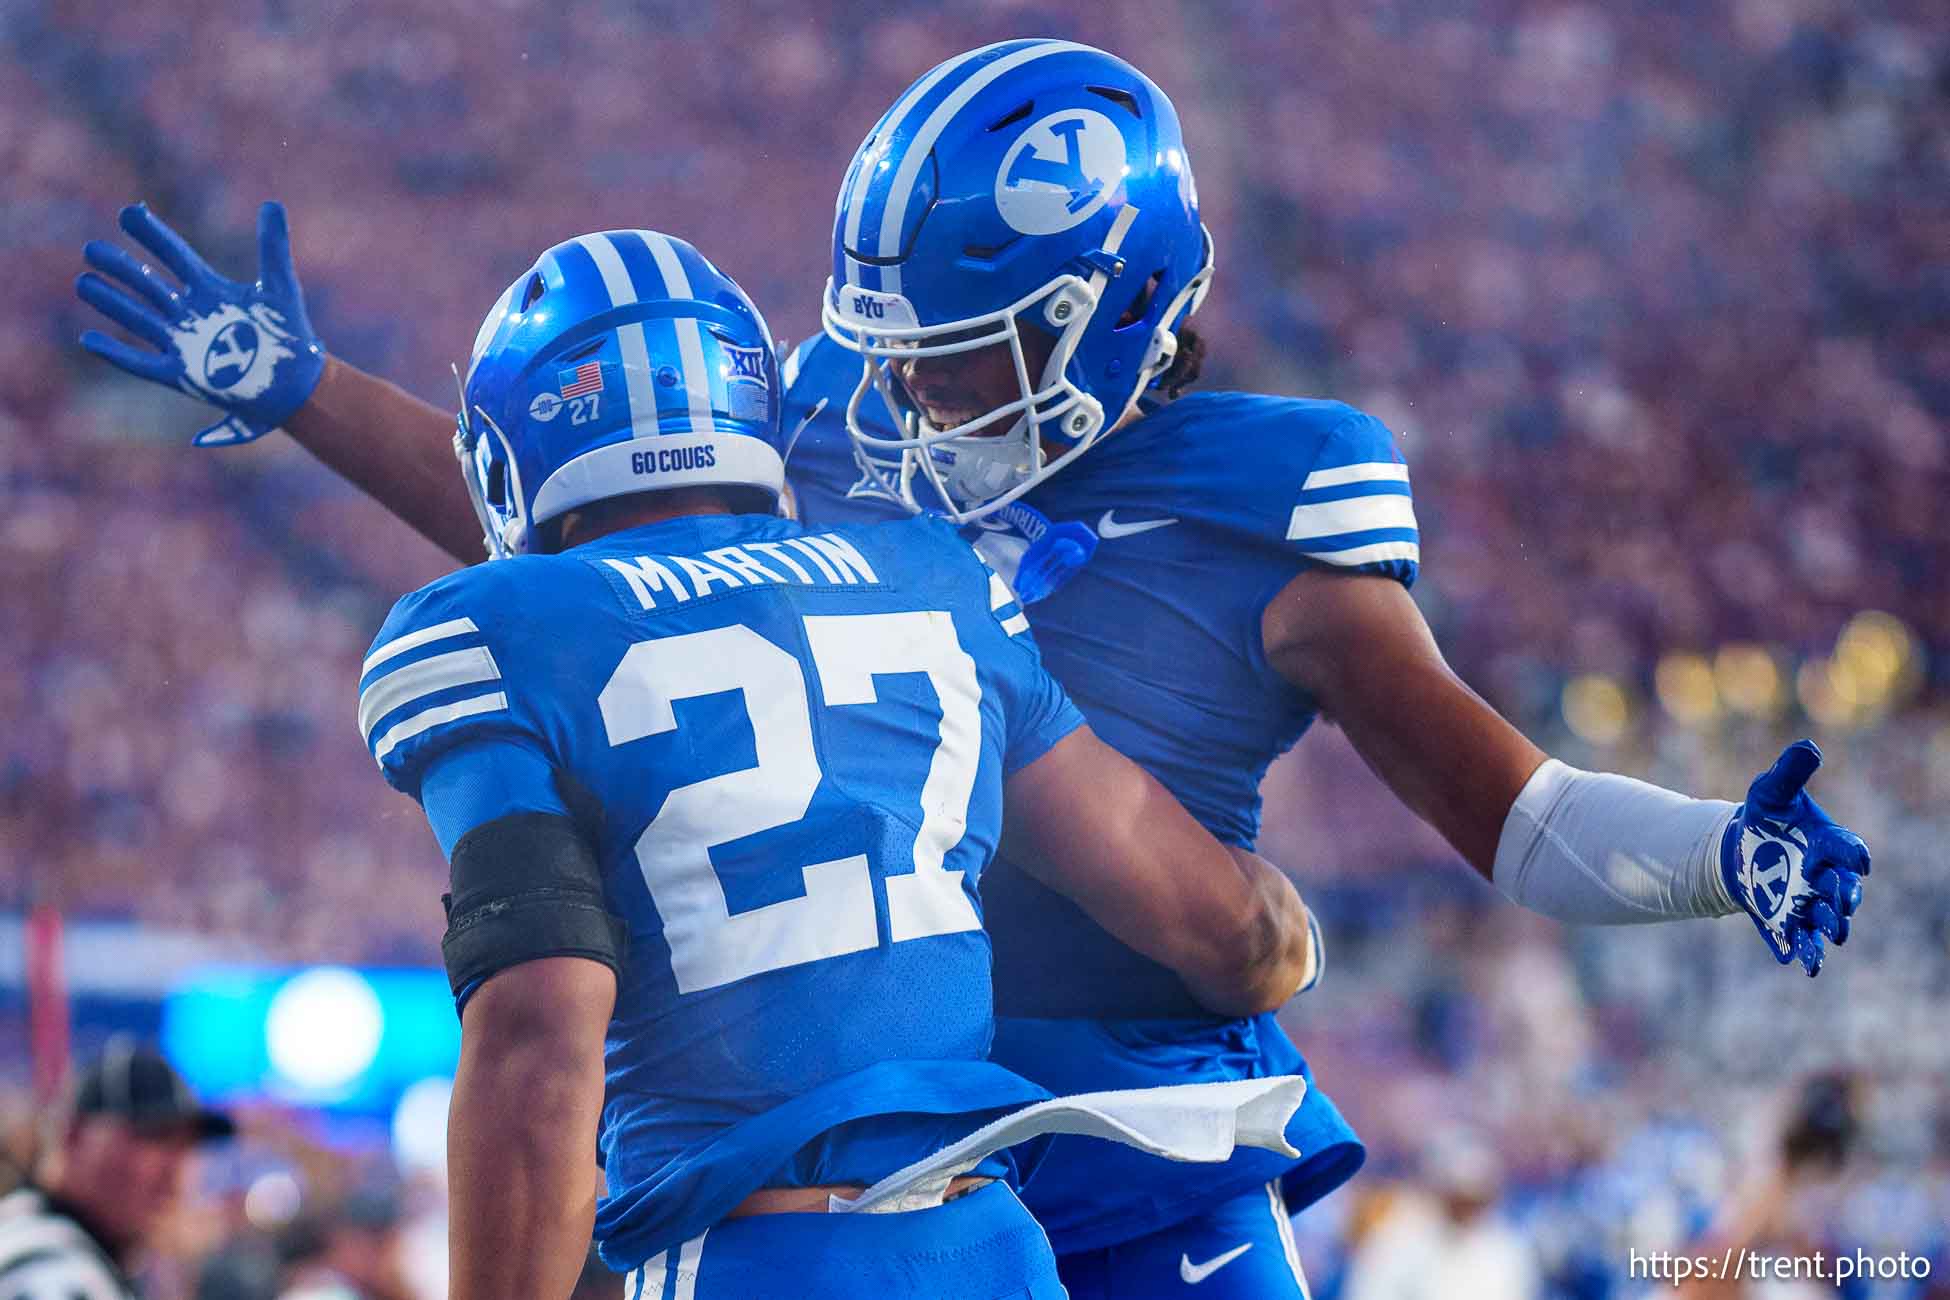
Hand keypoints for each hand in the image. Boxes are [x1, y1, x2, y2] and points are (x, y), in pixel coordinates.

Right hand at [77, 201, 323, 445]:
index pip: (175, 257)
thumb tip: (272, 204)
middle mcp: (190, 314)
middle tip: (91, 249)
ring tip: (84, 283)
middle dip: (122, 268)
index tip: (129, 213)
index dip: (154, 236)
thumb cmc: (288, 335)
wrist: (295, 384)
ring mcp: (183, 344)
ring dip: (112, 302)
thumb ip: (273, 248)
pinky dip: (117, 353)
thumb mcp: (280, 288)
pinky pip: (142, 363)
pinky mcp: (181, 375)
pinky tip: (89, 339)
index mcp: (210, 291)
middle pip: (149, 285)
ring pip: (139, 318)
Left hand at [1720, 741, 1869, 976]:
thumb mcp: (1771, 791)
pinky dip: (1802, 952)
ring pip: (1826, 921)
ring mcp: (1807, 903)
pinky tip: (1801, 963)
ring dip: (1830, 928)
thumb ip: (1790, 772)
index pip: (1847, 849)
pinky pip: (1797, 941)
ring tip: (1831, 935)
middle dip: (1845, 897)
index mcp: (1828, 844)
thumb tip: (1808, 747)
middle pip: (1844, 891)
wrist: (1739, 848)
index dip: (1854, 854)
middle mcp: (1824, 877)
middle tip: (1841, 902)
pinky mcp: (1785, 922)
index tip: (1858, 860)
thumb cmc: (1766, 818)